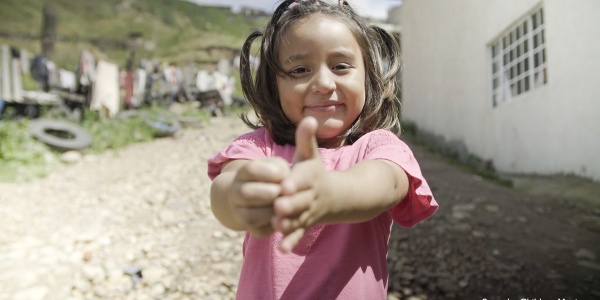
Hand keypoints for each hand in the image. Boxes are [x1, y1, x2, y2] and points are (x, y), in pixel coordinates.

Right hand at [228, 157, 289, 236]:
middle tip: (286, 191)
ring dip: (274, 211)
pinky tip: (288, 215)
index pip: (251, 170)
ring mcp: (239, 214)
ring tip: (289, 204)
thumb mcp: (274, 166)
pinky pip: (264, 230)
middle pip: (247, 193)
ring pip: (252, 217)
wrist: (253, 197)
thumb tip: (288, 185)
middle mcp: (235, 194)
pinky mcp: (253, 230)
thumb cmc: (270, 177)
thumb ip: (280, 169)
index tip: (284, 173)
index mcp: (241, 174)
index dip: (270, 172)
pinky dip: (278, 224)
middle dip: (271, 193)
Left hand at [272, 117, 332, 251]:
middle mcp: (311, 196)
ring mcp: (309, 212)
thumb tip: (308, 117)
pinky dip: (291, 241)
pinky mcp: (305, 224)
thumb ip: (306, 138)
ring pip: (299, 218)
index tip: (285, 184)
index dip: (295, 182)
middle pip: (301, 201)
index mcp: (311, 177)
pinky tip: (282, 247)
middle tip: (278, 206)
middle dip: (290, 204)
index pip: (303, 179)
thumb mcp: (310, 155)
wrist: (335, 197)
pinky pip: (299, 233)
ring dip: (289, 223)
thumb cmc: (314, 172)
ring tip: (277, 225)